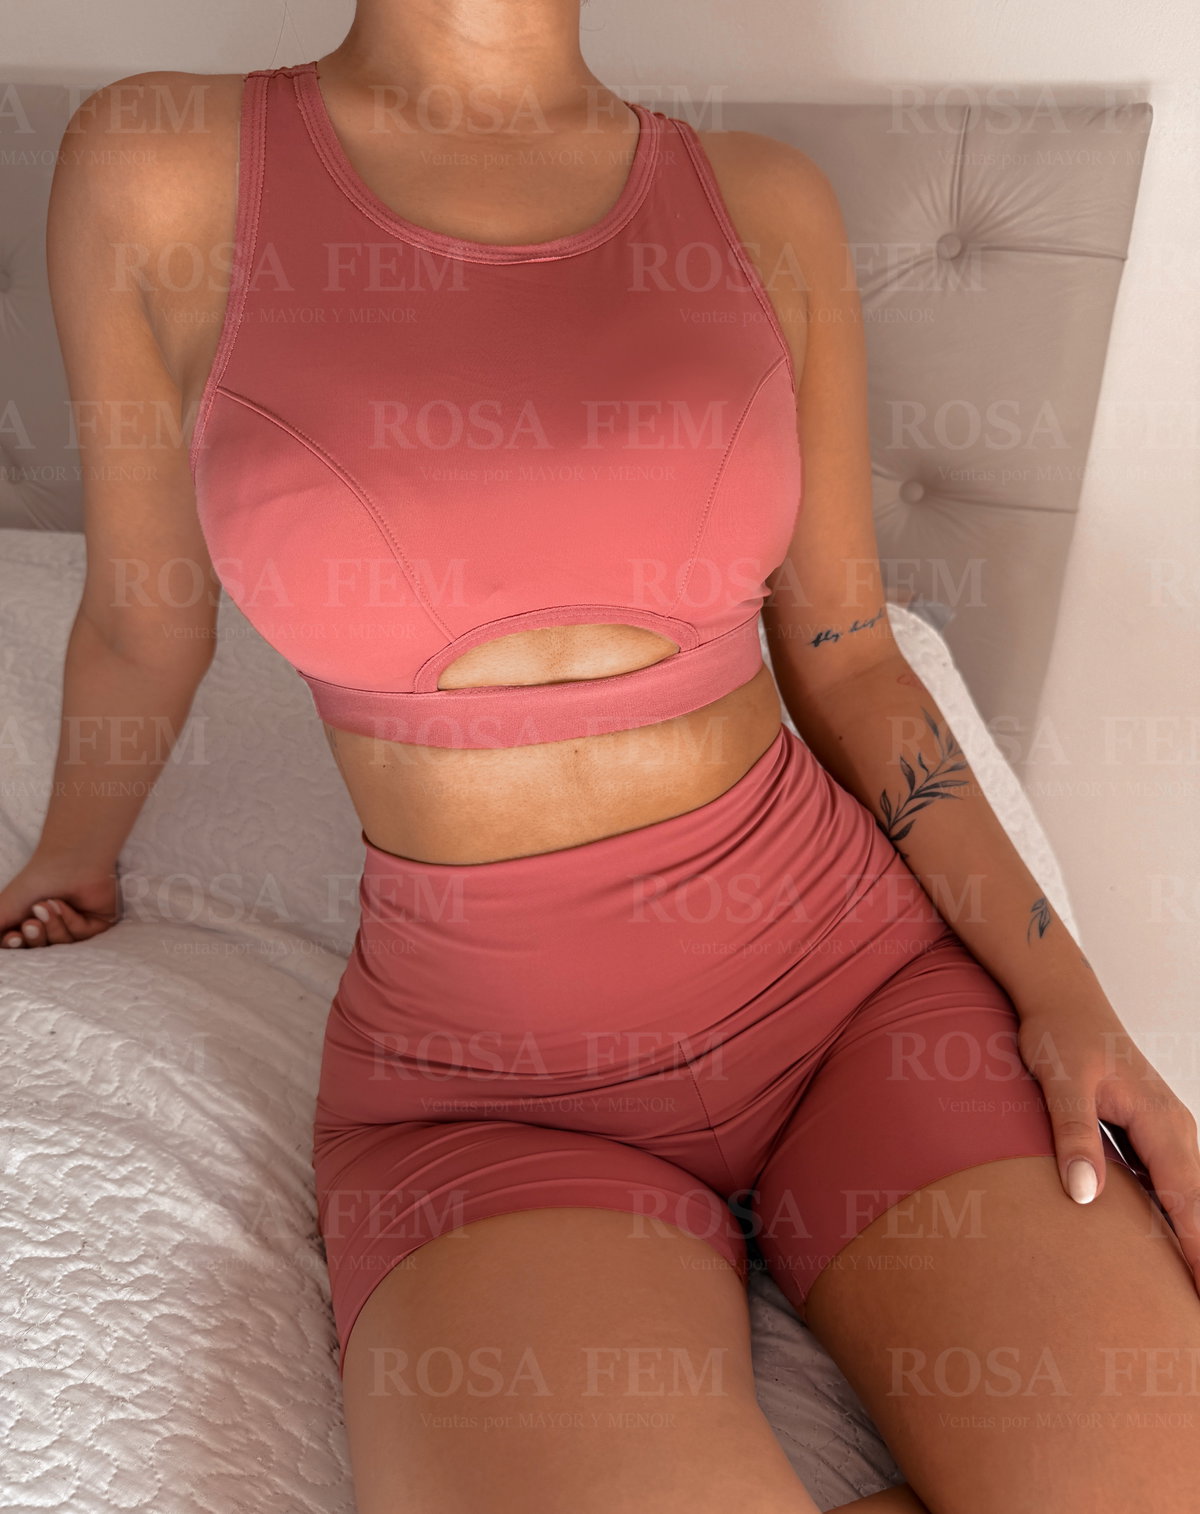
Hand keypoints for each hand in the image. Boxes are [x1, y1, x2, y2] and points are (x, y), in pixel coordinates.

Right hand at [0, 856, 121, 948]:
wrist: (67, 860)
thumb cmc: (35, 880)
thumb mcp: (4, 908)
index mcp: (33, 924)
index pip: (24, 947)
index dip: (19, 946)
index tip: (13, 938)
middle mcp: (56, 927)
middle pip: (44, 949)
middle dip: (36, 936)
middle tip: (31, 923)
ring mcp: (78, 926)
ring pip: (63, 944)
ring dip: (53, 926)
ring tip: (47, 905)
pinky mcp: (98, 924)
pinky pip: (83, 936)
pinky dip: (70, 921)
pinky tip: (64, 905)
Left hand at [1016, 1001, 1199, 1293]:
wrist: (1061, 997)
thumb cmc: (1059, 1035)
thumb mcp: (1059, 1081)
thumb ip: (1072, 1135)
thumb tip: (1085, 1194)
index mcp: (1158, 1120)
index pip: (1186, 1201)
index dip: (1197, 1251)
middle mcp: (1175, 1127)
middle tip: (1195, 1313)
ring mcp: (1168, 1129)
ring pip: (1194, 1195)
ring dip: (1198, 1236)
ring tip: (1192, 1287)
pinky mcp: (1153, 1131)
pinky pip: (1177, 1183)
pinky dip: (1183, 1215)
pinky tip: (1174, 1245)